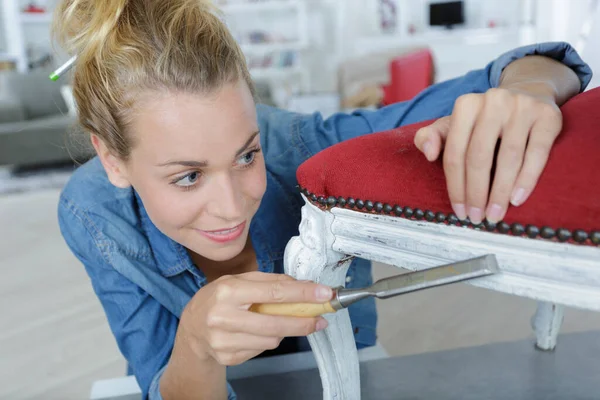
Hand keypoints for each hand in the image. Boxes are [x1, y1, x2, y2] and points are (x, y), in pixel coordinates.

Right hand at [179, 272, 331, 365]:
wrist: (191, 329)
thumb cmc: (219, 298)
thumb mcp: (238, 281)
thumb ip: (270, 281)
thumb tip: (303, 285)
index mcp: (228, 291)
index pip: (274, 293)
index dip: (303, 294)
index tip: (324, 294)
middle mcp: (223, 317)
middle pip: (275, 323)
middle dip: (303, 322)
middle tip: (321, 319)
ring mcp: (224, 341)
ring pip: (271, 339)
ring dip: (282, 330)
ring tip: (275, 321)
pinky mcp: (228, 357)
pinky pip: (261, 350)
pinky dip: (266, 340)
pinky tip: (256, 333)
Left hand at [414, 83, 562, 223]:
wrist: (529, 95)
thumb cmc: (484, 121)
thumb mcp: (454, 125)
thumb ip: (432, 137)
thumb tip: (428, 153)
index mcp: (466, 105)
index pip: (455, 153)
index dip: (455, 186)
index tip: (459, 212)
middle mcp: (493, 102)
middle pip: (479, 157)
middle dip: (476, 193)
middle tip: (477, 218)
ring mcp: (522, 107)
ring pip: (509, 158)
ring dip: (500, 192)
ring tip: (495, 215)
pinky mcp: (548, 116)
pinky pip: (537, 153)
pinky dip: (527, 179)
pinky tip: (517, 199)